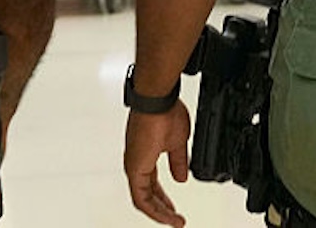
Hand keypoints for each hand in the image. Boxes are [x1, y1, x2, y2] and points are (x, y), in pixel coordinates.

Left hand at [124, 103, 191, 226]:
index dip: (164, 200)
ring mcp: (134, 165)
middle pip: (147, 195)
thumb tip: (181, 177)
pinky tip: (166, 215)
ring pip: (143, 199)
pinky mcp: (135, 167)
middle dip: (162, 209)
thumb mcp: (177, 142)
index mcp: (145, 156)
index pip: (152, 186)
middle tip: (175, 220)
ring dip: (159, 212)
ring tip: (174, 221)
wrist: (158, 101)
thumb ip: (178, 162)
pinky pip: (141, 197)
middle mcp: (136, 162)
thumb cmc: (164, 112)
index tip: (175, 210)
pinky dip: (154, 209)